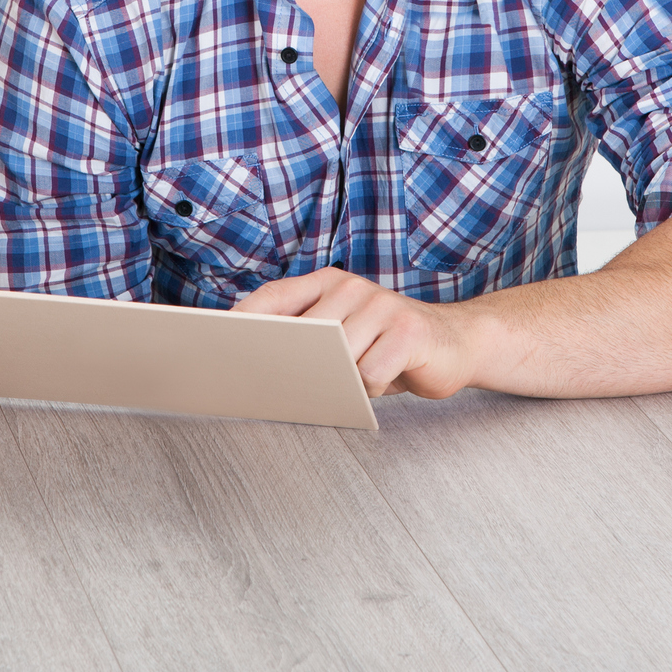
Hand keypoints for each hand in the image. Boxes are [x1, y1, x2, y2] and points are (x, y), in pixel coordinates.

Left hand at [234, 267, 479, 398]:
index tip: (215, 343)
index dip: (242, 320)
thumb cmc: (387, 345)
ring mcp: (381, 304)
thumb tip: (255, 360)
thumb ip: (306, 336)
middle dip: (292, 364)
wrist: (456, 343)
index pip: (272, 298)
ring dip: (344, 380)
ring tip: (362, 375)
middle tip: (296, 384)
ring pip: (335, 358)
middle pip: (300, 333)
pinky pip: (369, 374)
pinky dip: (372, 389)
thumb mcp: (342, 333)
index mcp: (327, 282)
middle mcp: (351, 286)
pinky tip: (389, 377)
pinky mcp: (408, 330)